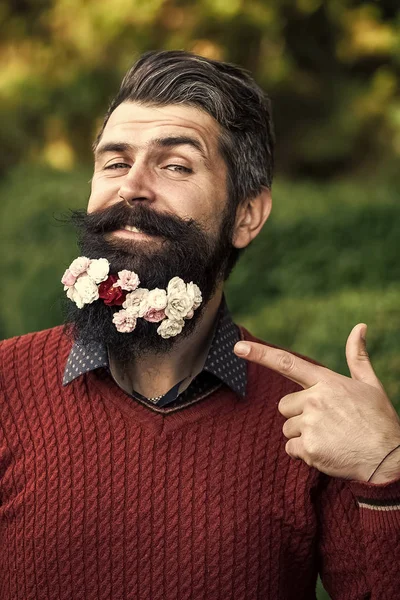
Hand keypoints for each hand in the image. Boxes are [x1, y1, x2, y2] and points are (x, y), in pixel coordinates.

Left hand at [234, 324, 399, 481]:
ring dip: (303, 436)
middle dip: (298, 415)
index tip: (237, 347)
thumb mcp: (370, 384)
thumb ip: (357, 356)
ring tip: (330, 438)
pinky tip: (327, 452)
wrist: (389, 459)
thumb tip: (359, 326)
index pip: (287, 363)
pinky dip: (305, 454)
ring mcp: (311, 424)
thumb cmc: (379, 420)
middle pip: (284, 406)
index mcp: (327, 382)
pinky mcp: (309, 447)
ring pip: (287, 428)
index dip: (260, 354)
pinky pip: (291, 449)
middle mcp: (315, 399)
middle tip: (326, 423)